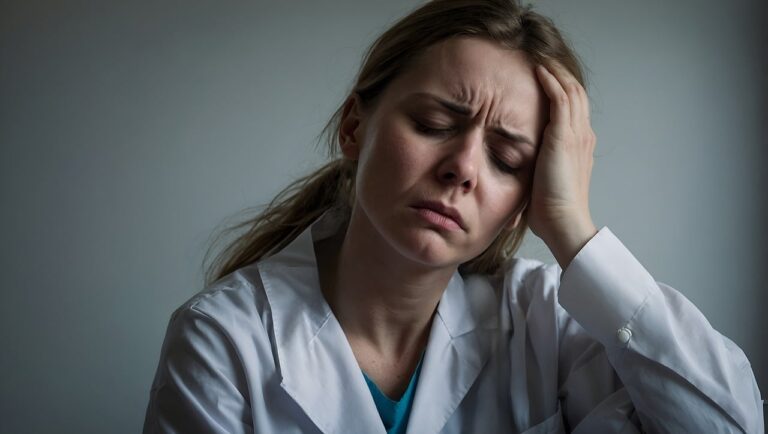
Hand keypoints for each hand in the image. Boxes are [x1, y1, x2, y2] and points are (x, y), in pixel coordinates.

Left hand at [528, 63, 597, 268]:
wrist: (562, 222)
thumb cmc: (549, 212)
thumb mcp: (542, 183)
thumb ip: (535, 169)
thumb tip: (517, 170)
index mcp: (579, 147)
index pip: (574, 109)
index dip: (562, 91)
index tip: (545, 80)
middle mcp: (582, 136)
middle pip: (576, 94)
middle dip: (560, 74)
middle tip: (543, 59)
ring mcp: (576, 135)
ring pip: (570, 91)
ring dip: (555, 71)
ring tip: (540, 57)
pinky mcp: (565, 136)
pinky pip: (561, 99)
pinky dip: (551, 81)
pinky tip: (538, 70)